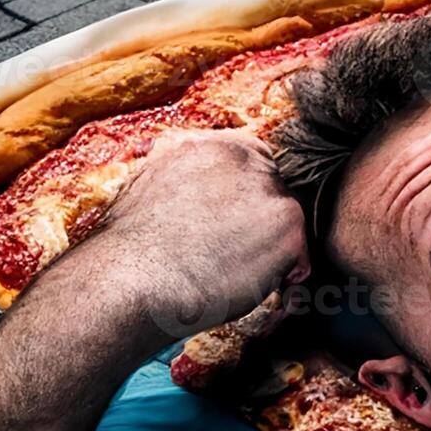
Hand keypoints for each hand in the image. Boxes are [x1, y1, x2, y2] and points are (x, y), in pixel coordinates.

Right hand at [70, 129, 309, 341]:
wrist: (134, 277)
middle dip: (262, 224)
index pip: (257, 163)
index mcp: (216, 145)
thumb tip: (199, 186)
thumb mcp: (153, 183)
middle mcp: (250, 162)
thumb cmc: (132, 245)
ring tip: (232, 271)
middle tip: (234, 253)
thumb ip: (189, 174)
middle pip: (276, 193)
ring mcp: (273, 194)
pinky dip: (280, 277)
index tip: (238, 221)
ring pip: (287, 225)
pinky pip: (298, 258)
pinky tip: (246, 285)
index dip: (250, 198)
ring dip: (270, 250)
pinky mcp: (287, 230)